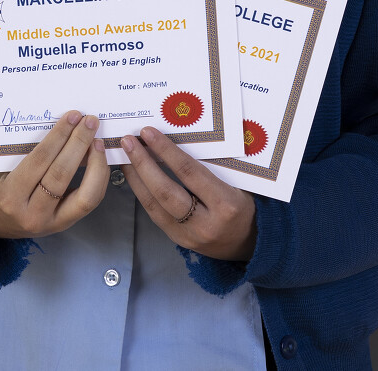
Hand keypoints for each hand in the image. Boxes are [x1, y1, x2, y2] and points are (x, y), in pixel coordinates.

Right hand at [0, 110, 108, 238]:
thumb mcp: (2, 169)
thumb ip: (27, 152)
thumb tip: (62, 127)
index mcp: (10, 196)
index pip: (39, 160)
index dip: (59, 136)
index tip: (72, 117)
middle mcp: (31, 214)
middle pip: (62, 175)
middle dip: (79, 143)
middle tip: (89, 122)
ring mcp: (51, 223)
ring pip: (84, 195)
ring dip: (95, 163)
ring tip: (97, 141)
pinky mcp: (66, 224)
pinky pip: (89, 201)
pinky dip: (98, 178)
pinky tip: (98, 160)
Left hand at [121, 126, 256, 260]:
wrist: (253, 244)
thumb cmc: (247, 205)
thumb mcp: (239, 183)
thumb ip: (213, 166)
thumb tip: (180, 138)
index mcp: (225, 204)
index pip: (189, 173)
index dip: (166, 151)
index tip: (149, 133)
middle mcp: (206, 223)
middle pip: (165, 191)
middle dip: (143, 163)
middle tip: (129, 142)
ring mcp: (190, 236)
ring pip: (154, 205)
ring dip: (136, 179)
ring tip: (125, 157)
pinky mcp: (180, 242)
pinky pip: (155, 215)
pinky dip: (142, 194)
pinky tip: (135, 179)